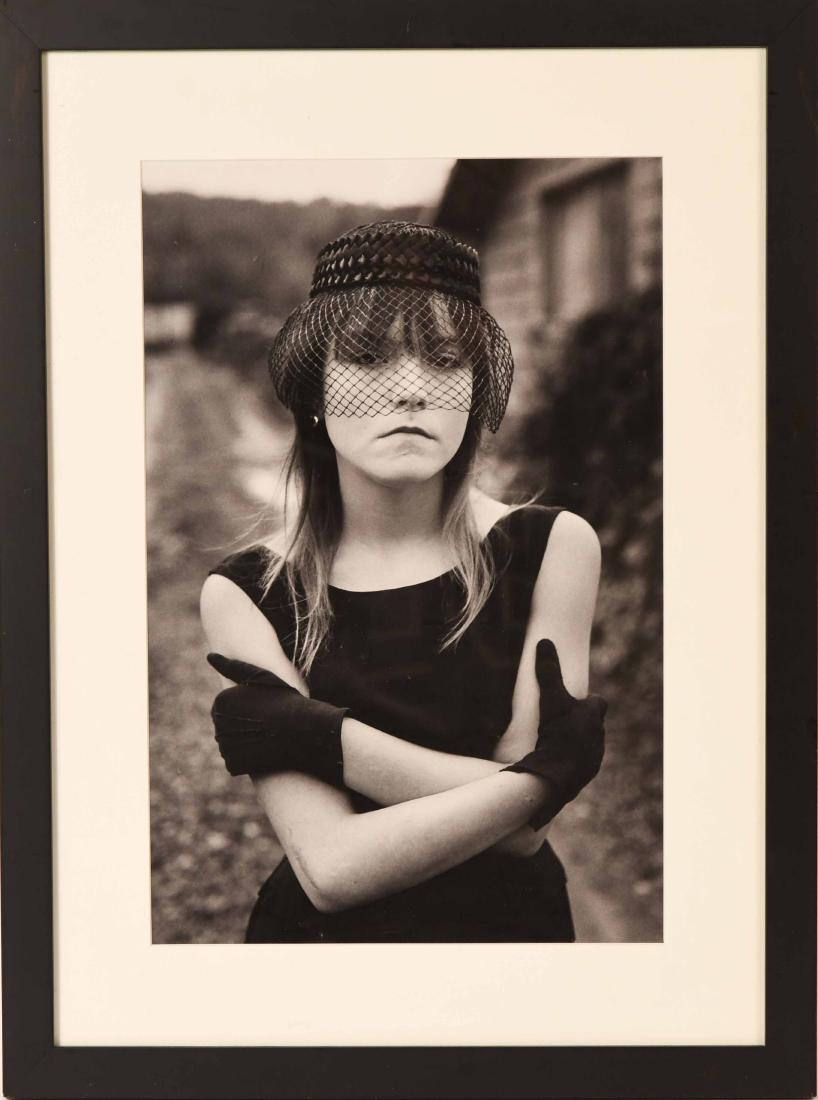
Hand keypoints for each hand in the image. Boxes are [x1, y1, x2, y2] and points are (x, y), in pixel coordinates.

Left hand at [207, 652, 348, 785]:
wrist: (304, 732)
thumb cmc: (286, 700)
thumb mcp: (260, 676)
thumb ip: (232, 666)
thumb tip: (209, 655)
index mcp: (221, 701)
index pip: (227, 707)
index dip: (248, 709)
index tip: (264, 709)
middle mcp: (218, 723)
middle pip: (228, 726)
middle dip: (244, 726)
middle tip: (268, 724)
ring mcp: (224, 745)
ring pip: (232, 744)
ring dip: (246, 743)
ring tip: (268, 736)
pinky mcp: (233, 764)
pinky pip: (236, 761)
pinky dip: (248, 758)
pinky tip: (265, 750)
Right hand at [504, 639, 606, 827]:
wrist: (555, 776)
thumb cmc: (557, 733)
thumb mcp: (550, 699)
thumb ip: (548, 671)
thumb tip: (544, 641)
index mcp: (594, 717)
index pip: (597, 702)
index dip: (586, 701)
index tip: (570, 701)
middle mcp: (599, 737)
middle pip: (592, 724)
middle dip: (580, 721)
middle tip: (559, 721)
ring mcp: (594, 757)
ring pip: (588, 744)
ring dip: (576, 741)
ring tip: (555, 741)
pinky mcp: (585, 774)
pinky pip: (581, 763)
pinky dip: (571, 760)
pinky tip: (555, 760)